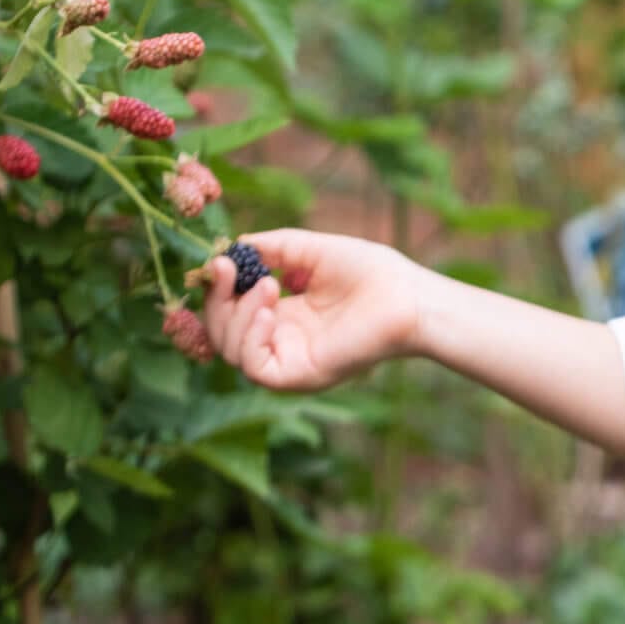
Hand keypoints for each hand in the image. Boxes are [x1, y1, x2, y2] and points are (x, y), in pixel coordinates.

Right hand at [199, 228, 426, 392]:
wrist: (407, 295)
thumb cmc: (371, 272)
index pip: (229, 310)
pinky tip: (269, 312)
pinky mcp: (299, 376)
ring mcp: (289, 360)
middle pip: (221, 333)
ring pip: (231, 351)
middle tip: (228, 269)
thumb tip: (232, 247)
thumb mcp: (311, 250)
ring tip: (268, 285)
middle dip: (216, 300)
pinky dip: (250, 338)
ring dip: (236, 314)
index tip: (218, 260)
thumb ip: (272, 249)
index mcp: (283, 314)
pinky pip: (255, 368)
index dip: (217, 288)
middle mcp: (281, 340)